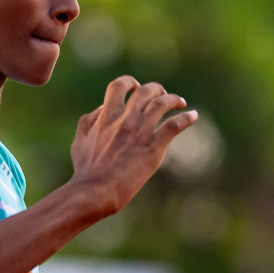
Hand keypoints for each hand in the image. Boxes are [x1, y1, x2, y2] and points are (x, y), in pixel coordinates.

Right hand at [67, 75, 197, 217]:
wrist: (96, 190)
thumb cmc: (86, 169)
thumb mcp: (79, 140)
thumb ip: (89, 120)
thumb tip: (102, 108)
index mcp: (107, 116)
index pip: (119, 86)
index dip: (129, 83)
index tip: (135, 87)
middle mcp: (126, 119)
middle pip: (146, 91)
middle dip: (156, 89)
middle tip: (161, 95)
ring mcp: (141, 132)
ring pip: (163, 104)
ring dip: (174, 99)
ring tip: (180, 102)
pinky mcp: (154, 147)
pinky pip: (174, 125)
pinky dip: (186, 118)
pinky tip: (193, 116)